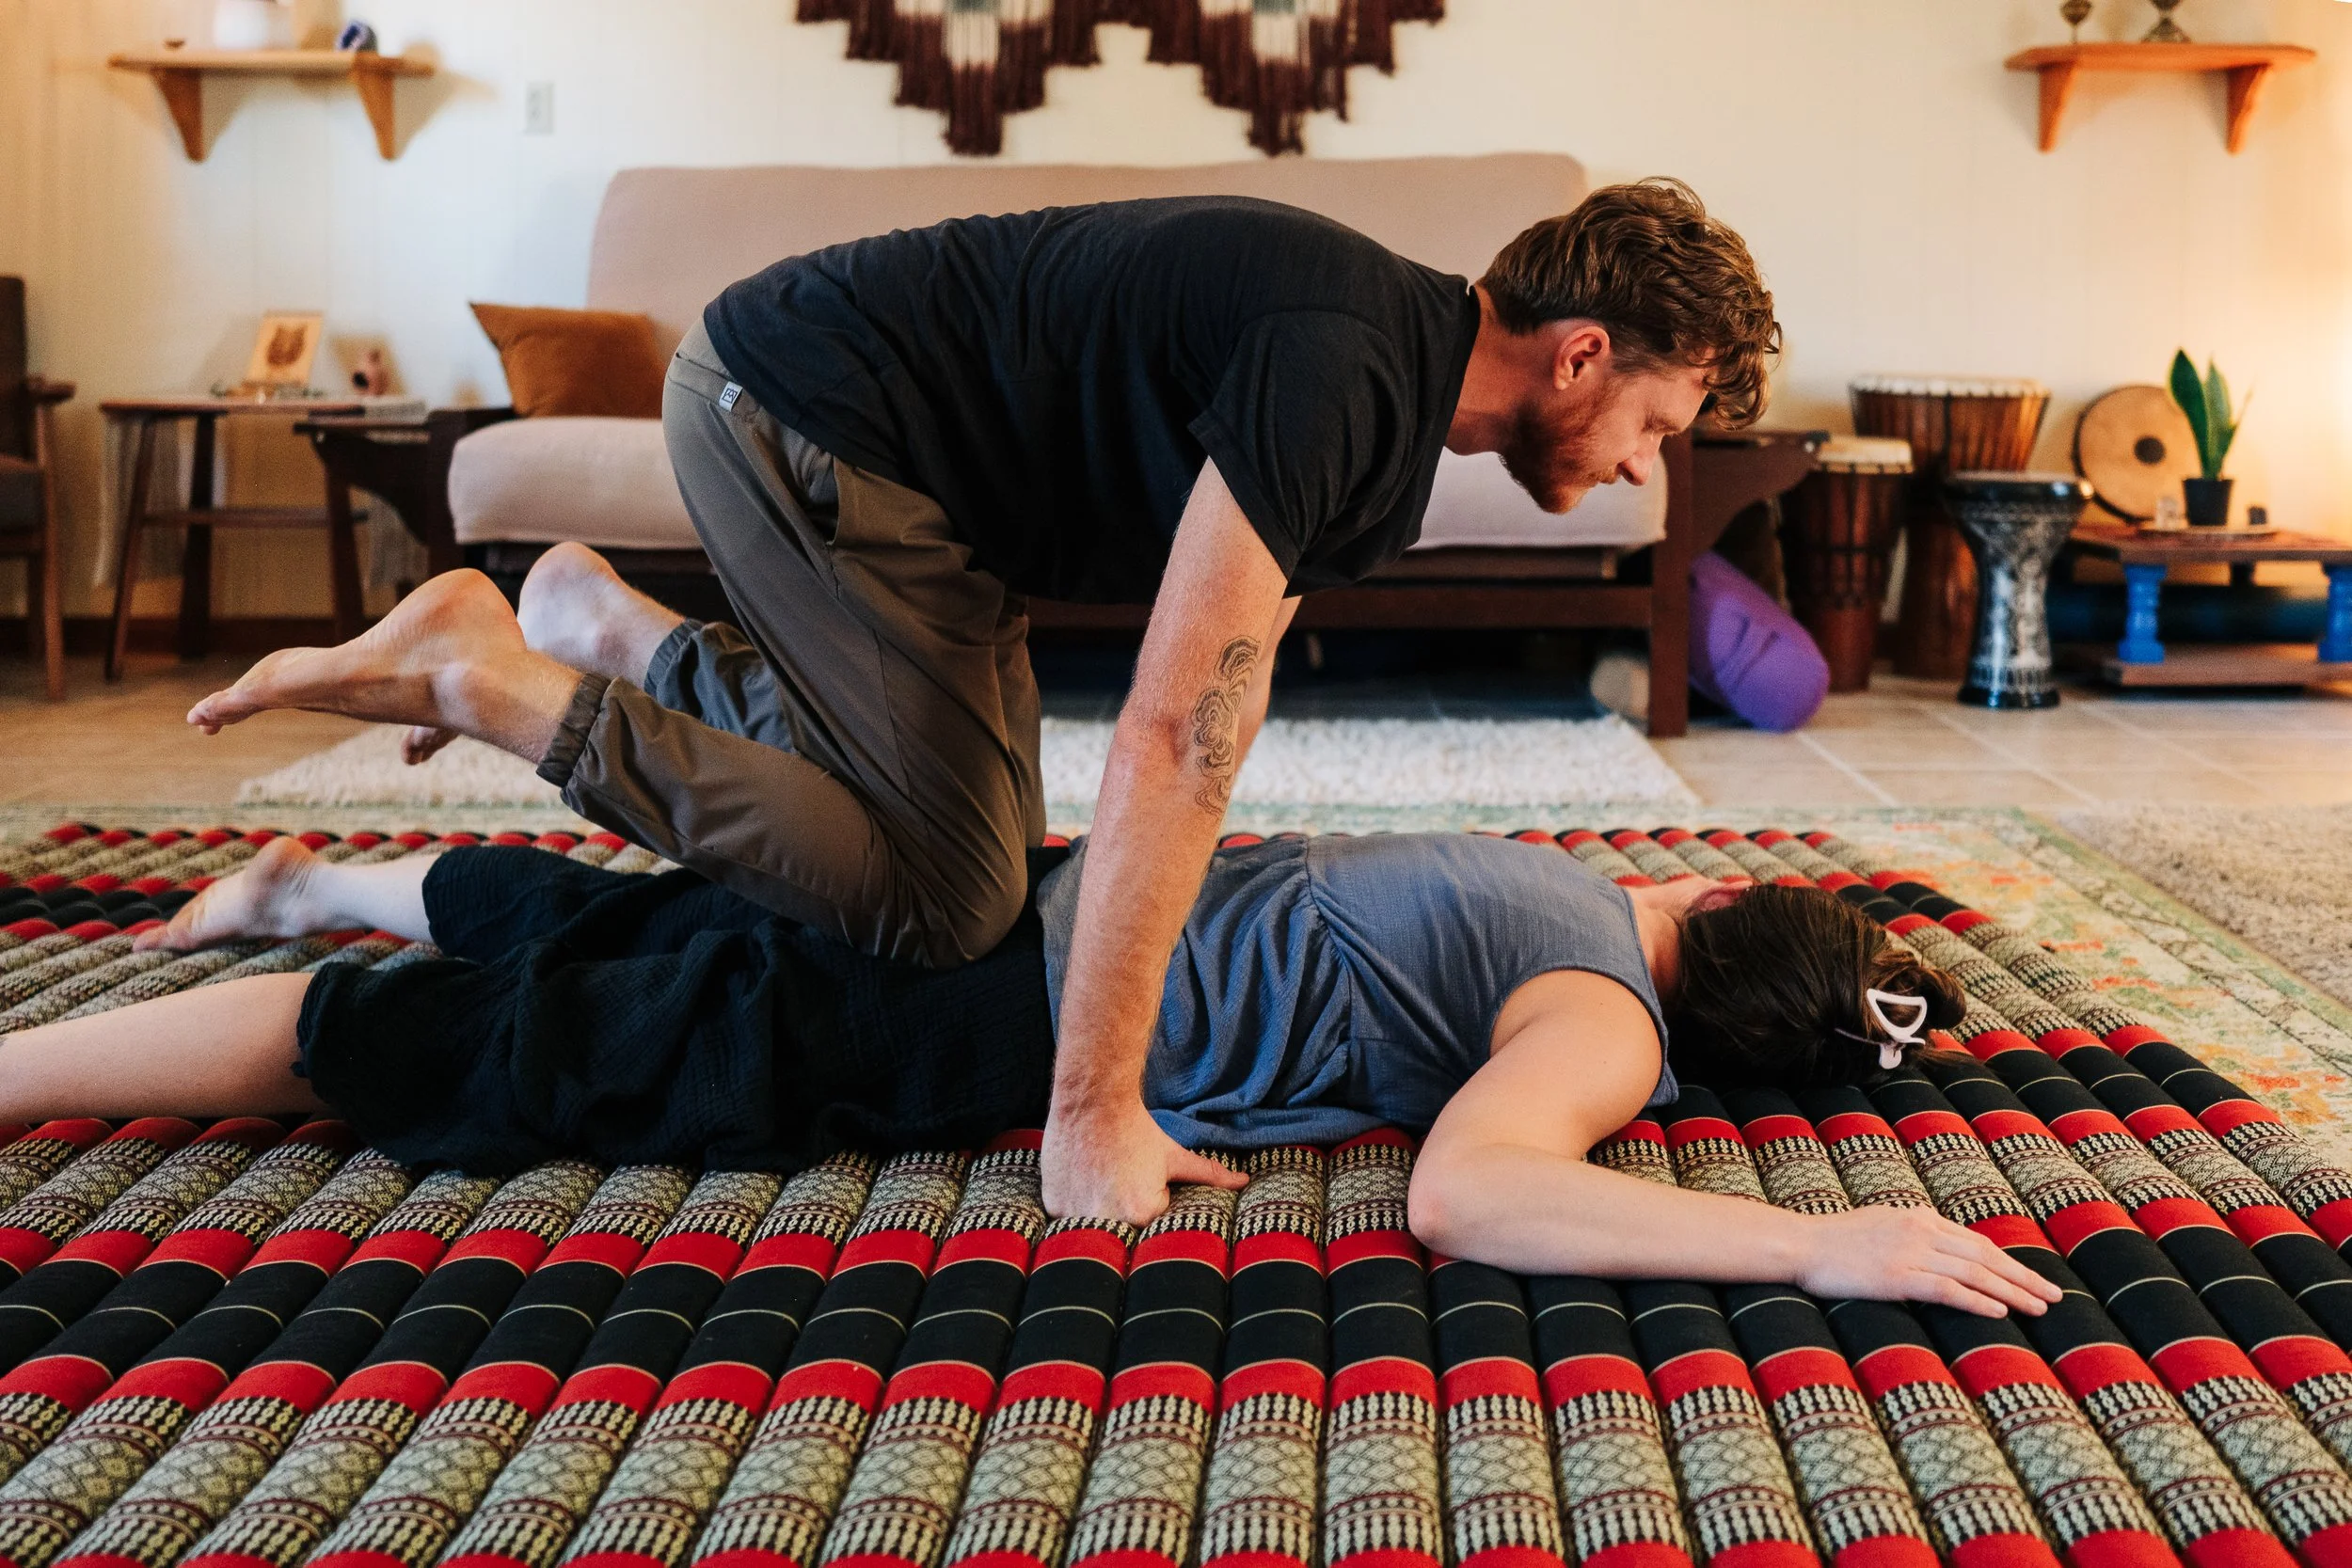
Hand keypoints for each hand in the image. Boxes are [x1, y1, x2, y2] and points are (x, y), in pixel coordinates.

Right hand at [1041, 1097, 1244, 1225]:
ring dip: (1097, 1212)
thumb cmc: (1138, 1129)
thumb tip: (1245, 1182)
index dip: (1149, 1202)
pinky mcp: (1054, 1204)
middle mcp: (1109, 1220)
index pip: (1151, 1226)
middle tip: (1120, 1177)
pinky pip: (1067, 1217)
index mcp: (1143, 1213)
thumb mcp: (1175, 1155)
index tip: (1140, 1178)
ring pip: (1092, 1228)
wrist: (1093, 1101)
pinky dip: (1073, 1204)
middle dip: (1123, 1213)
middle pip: (1122, 1232)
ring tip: (1101, 1178)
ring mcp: (1076, 1214)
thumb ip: (1210, 1174)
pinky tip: (1081, 1177)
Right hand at [1795, 1205, 2062, 1316]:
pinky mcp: (1897, 1276)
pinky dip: (1976, 1300)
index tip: (2033, 1278)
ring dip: (2012, 1291)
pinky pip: (1947, 1289)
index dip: (2010, 1262)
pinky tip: (1999, 1311)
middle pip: (1985, 1256)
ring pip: (1974, 1272)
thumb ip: (1912, 1235)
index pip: (1977, 1242)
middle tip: (2053, 1297)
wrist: (1800, 1243)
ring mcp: (1910, 1252)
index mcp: (1920, 1217)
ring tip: (2037, 1308)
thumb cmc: (1834, 1240)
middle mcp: (1921, 1230)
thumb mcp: (1881, 1225)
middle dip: (2024, 1277)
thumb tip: (1938, 1251)